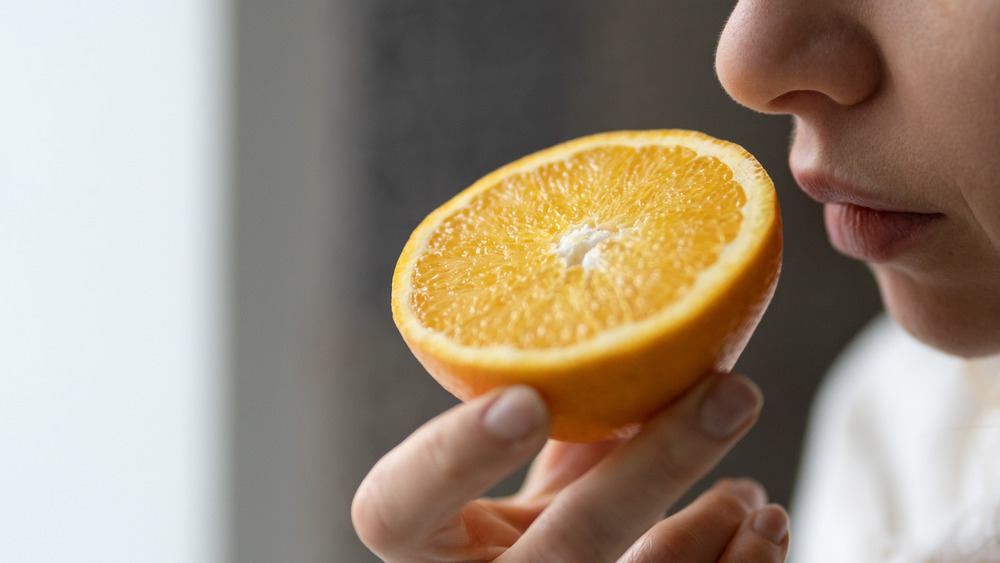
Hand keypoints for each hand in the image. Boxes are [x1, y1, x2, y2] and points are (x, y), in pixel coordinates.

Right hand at [352, 372, 788, 561]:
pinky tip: (762, 527)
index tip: (525, 398)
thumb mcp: (520, 490)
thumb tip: (652, 340)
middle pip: (568, 543)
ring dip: (716, 527)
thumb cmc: (530, 540)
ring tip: (751, 490)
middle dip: (658, 464)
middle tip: (732, 391)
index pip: (395, 508)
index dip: (453, 454)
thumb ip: (558, 434)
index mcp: (426, 544)